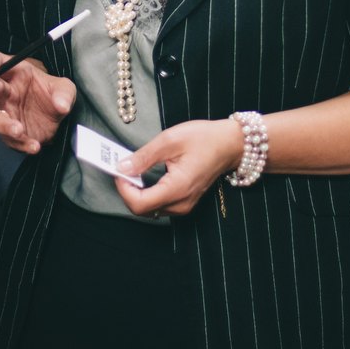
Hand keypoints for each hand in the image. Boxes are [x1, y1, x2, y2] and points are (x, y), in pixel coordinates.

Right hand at [0, 53, 74, 153]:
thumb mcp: (64, 88)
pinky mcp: (10, 134)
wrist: (54, 117)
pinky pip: (11, 140)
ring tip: (18, 129)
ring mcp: (5, 114)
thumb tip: (61, 105)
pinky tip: (34, 146)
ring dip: (5, 124)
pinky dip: (22, 144)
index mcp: (14, 72)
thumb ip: (64, 93)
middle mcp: (5, 92)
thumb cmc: (53, 94)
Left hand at [115, 118, 242, 217]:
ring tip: (132, 171)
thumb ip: (144, 156)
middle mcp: (181, 203)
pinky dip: (147, 193)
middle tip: (122, 169)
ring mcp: (184, 205)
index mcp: (177, 188)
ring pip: (150, 209)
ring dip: (136, 193)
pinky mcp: (185, 202)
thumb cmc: (204, 139)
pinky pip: (160, 204)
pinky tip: (144, 177)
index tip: (119, 171)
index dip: (123, 189)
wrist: (231, 144)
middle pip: (142, 209)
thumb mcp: (170, 140)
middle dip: (128, 191)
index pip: (139, 204)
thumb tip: (122, 167)